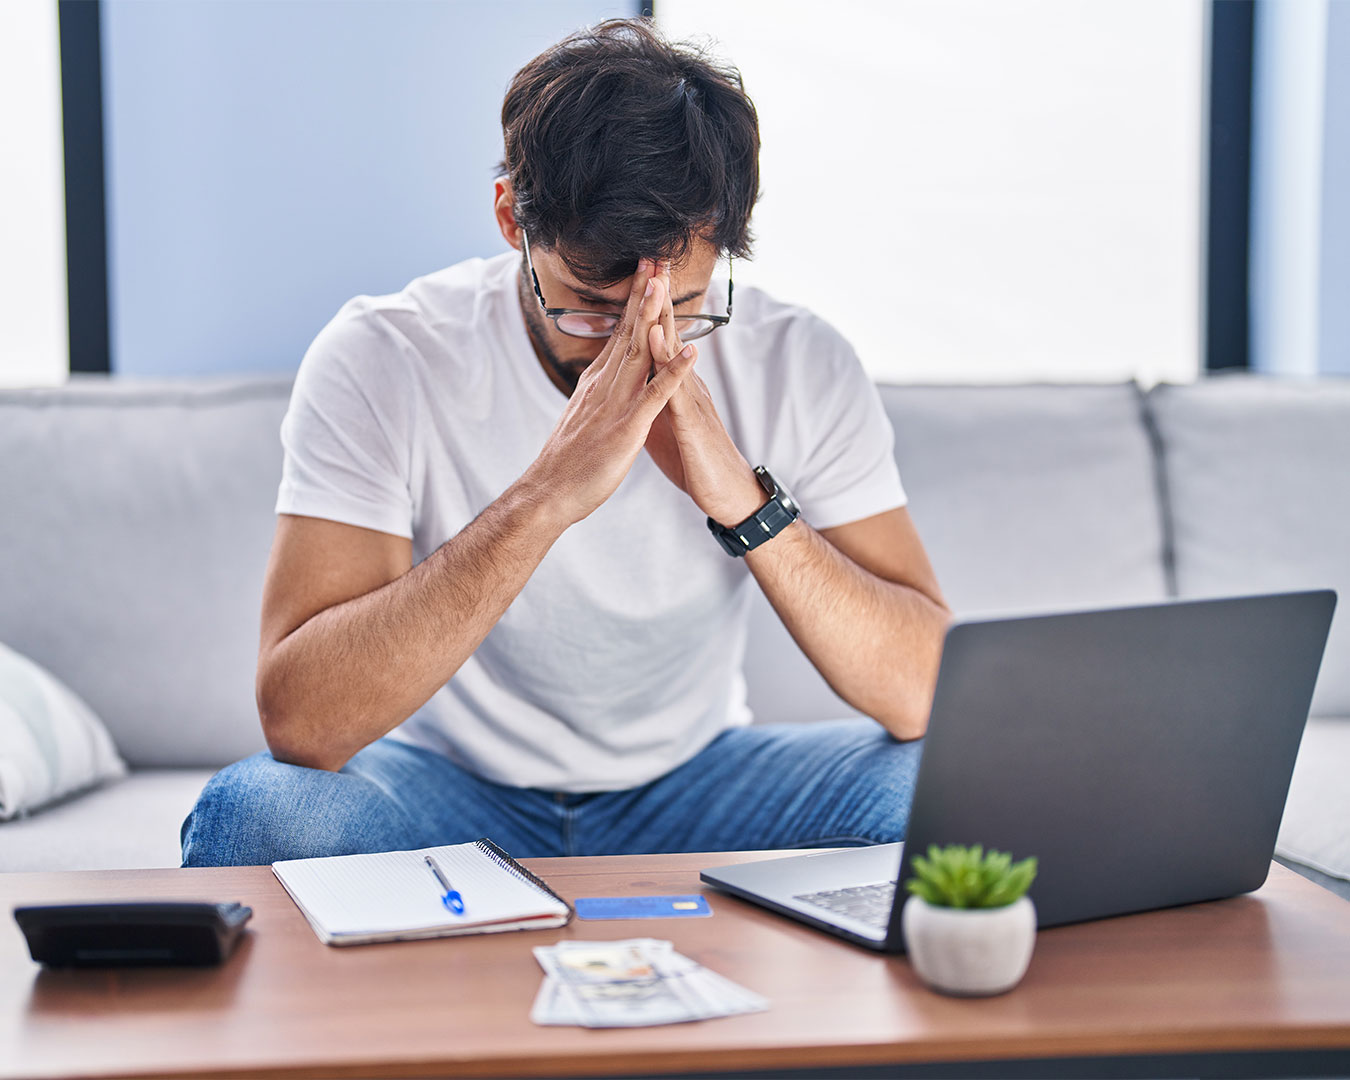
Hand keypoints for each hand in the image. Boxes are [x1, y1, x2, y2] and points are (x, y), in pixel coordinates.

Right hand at [522, 259, 697, 527]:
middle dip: (644, 293)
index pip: (620, 332)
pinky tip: (692, 354)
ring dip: (654, 318)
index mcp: (599, 382)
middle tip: (656, 257)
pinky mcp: (628, 428)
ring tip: (666, 285)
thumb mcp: (584, 416)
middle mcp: (606, 384)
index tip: (646, 270)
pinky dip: (674, 373)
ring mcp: (616, 403)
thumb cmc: (567, 461)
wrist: (548, 493)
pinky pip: (655, 397)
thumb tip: (602, 374)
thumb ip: (597, 392)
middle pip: (629, 330)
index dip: (635, 300)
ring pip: (639, 352)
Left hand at [644, 263, 764, 525]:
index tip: (638, 275)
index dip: (648, 308)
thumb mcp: (665, 424)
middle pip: (670, 333)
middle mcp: (687, 385)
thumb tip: (633, 384)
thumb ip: (650, 399)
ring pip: (675, 354)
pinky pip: (678, 389)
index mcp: (675, 386)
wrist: (727, 493)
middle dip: (659, 298)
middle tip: (651, 259)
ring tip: (655, 286)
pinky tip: (661, 342)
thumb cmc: (696, 459)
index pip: (660, 339)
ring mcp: (692, 401)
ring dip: (665, 319)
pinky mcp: (694, 424)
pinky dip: (670, 364)